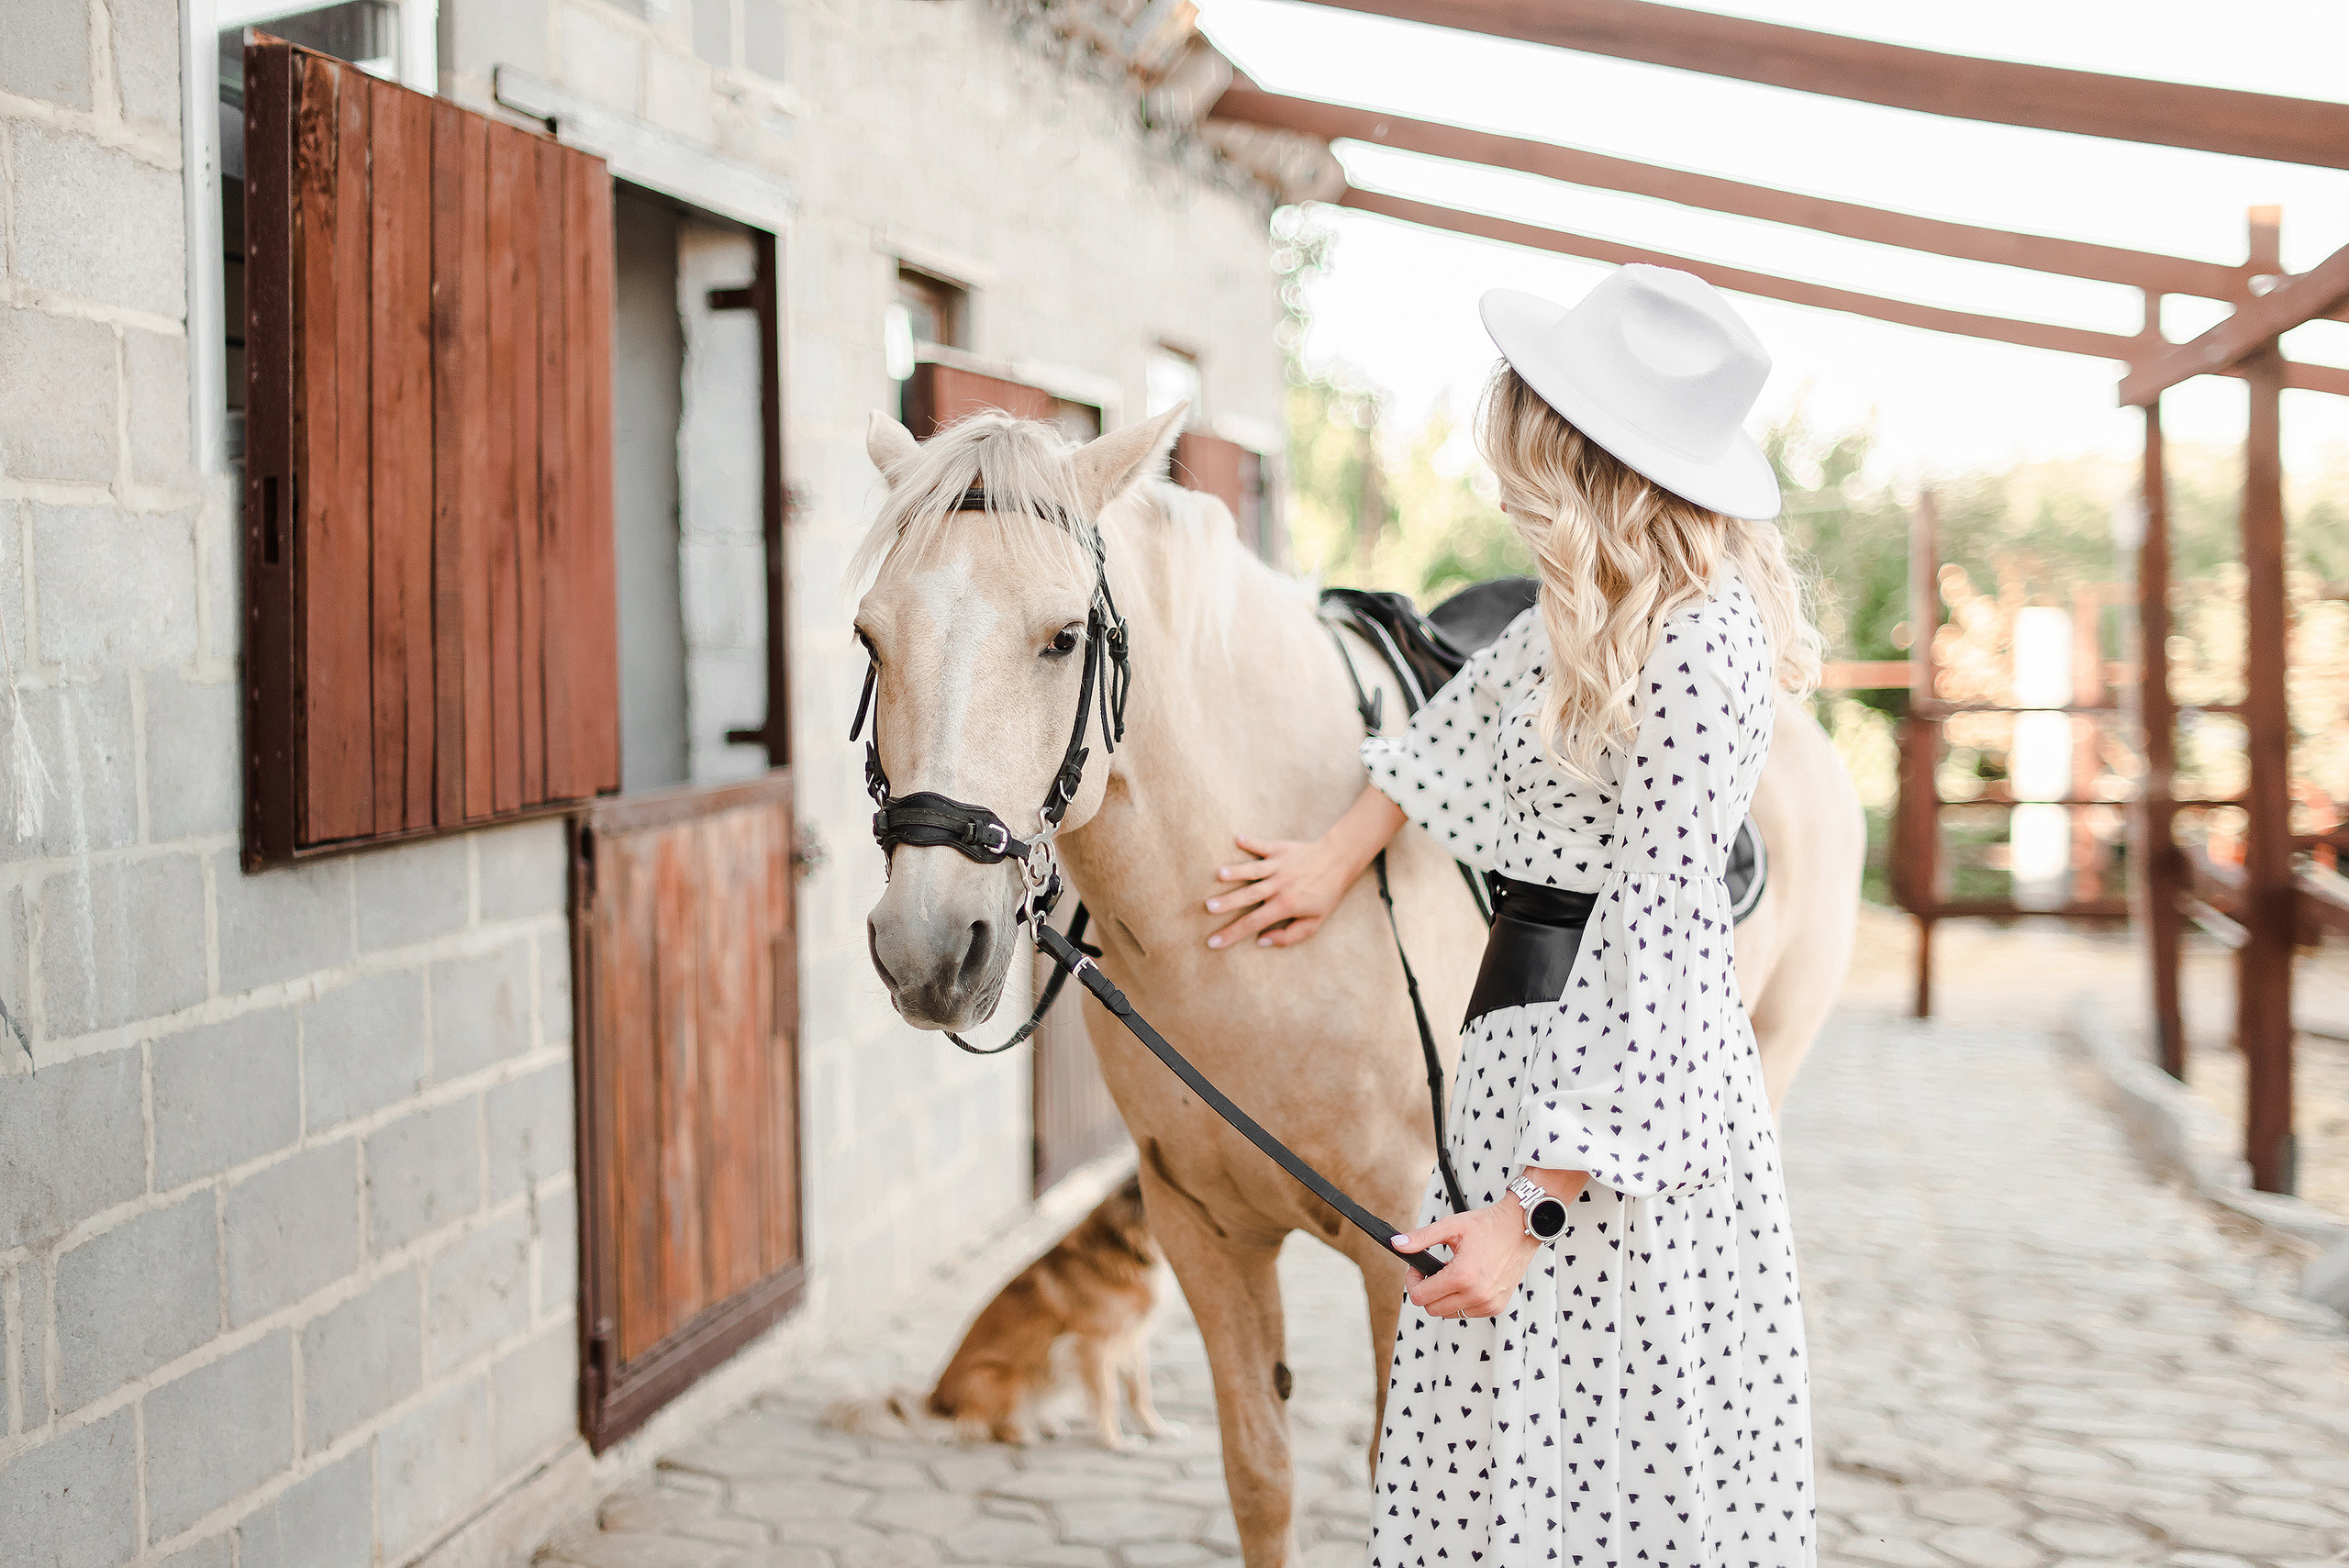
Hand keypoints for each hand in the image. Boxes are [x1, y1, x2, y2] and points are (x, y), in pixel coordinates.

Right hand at [1203, 833, 1349, 949]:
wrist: (1339, 861)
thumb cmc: (1325, 894)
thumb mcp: (1314, 922)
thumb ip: (1288, 936)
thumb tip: (1261, 941)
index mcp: (1286, 906)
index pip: (1254, 923)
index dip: (1232, 934)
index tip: (1213, 942)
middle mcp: (1280, 885)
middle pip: (1249, 896)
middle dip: (1227, 902)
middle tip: (1208, 907)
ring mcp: (1280, 866)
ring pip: (1253, 870)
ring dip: (1236, 872)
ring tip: (1218, 875)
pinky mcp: (1281, 849)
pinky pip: (1263, 845)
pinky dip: (1251, 842)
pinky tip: (1238, 839)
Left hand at [1391, 1202, 1542, 1319]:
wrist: (1521, 1227)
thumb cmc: (1488, 1225)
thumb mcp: (1451, 1226)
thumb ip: (1421, 1238)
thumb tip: (1396, 1244)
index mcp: (1462, 1276)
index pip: (1420, 1297)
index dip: (1413, 1282)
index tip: (1418, 1269)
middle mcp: (1476, 1295)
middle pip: (1432, 1309)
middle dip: (1426, 1291)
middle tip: (1432, 1271)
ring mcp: (1488, 1304)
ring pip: (1449, 1313)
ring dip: (1444, 1297)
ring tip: (1452, 1274)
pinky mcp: (1497, 1307)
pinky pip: (1467, 1313)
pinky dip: (1461, 1301)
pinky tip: (1467, 1281)